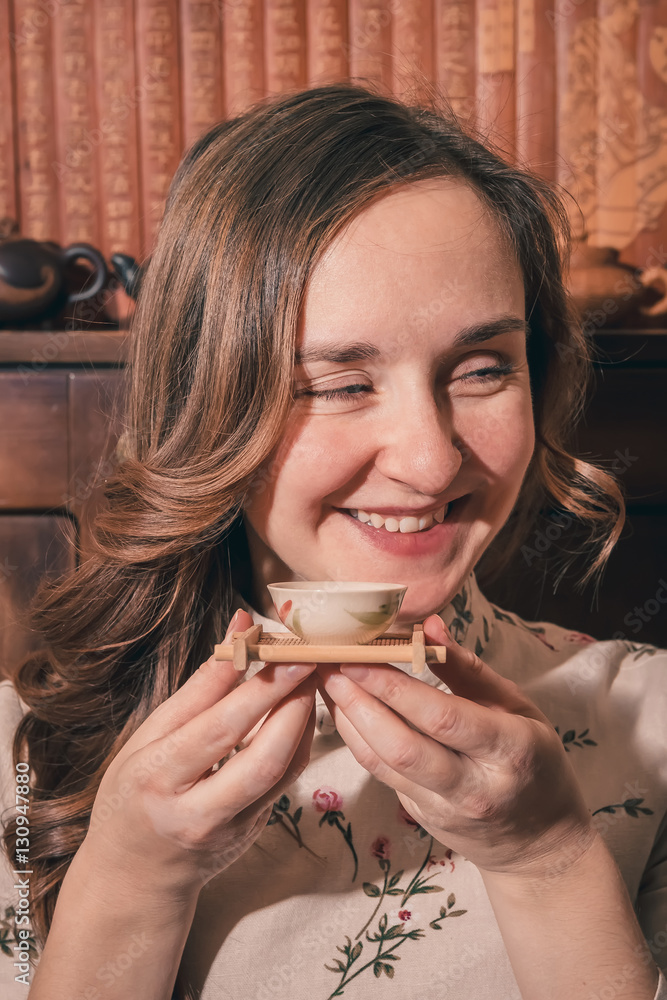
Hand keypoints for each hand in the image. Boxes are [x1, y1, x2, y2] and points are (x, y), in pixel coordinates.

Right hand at [82, 609, 316, 895]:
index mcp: (157, 780)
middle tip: (310, 660)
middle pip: (262, 759)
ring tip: (309, 678)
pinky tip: (300, 711)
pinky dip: (298, 743)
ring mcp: (230, 831)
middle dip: (293, 704)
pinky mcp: (253, 834)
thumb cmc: (133, 792)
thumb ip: (198, 688)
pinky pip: (285, 783)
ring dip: (304, 721)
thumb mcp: (147, 738)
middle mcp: (196, 813)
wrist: (132, 876)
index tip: (284, 650)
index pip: (217, 731)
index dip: (257, 690)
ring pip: (283, 774)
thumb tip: (238, 629)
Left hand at [317, 615, 594, 877]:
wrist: (539, 842)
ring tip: (329, 682)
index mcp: (510, 750)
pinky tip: (344, 711)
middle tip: (331, 665)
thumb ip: (469, 668)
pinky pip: (382, 775)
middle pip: (403, 746)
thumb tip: (428, 626)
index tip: (360, 656)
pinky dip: (358, 740)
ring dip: (348, 721)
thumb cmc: (532, 760)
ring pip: (383, 764)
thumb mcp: (518, 707)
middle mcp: (476, 786)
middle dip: (359, 702)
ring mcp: (445, 809)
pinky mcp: (421, 818)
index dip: (395, 687)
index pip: (443, 717)